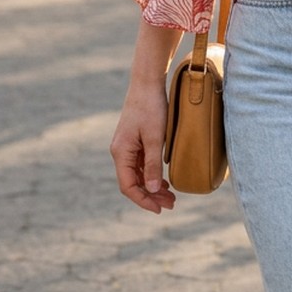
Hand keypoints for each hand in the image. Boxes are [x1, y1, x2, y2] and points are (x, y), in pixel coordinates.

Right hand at [110, 79, 176, 213]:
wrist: (147, 82)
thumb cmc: (151, 107)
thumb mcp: (154, 137)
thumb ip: (152, 164)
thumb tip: (152, 191)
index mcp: (121, 152)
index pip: (128, 186)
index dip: (143, 200)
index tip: (159, 209)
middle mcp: (120, 151)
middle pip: (133, 182)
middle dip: (150, 196)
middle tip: (171, 204)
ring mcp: (127, 146)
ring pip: (138, 174)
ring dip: (152, 186)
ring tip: (170, 196)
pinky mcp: (135, 140)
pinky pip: (141, 164)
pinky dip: (151, 174)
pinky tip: (164, 180)